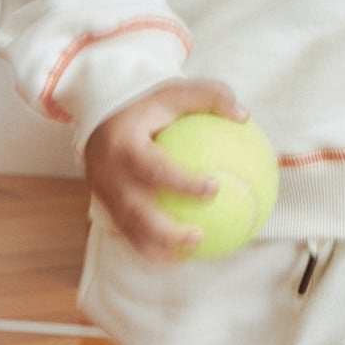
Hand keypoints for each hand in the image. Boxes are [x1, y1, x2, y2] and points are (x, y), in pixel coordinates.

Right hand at [85, 77, 248, 260]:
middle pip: (135, 212)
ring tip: (189, 254)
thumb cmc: (147, 103)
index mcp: (125, 144)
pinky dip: (149, 246)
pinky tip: (177, 253)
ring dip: (157, 248)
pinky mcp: (104, 204)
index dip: (183, 182)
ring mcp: (104, 192)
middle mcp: (109, 173)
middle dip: (166, 231)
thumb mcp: (175, 91)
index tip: (215, 187)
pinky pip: (127, 231)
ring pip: (128, 230)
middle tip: (199, 236)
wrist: (100, 111)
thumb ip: (210, 97)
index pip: (155, 168)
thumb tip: (244, 115)